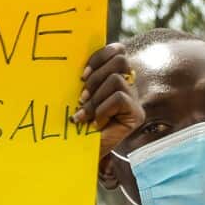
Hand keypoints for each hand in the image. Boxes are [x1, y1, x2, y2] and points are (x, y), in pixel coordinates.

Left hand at [74, 43, 144, 157]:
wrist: (79, 153)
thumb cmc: (75, 123)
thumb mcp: (77, 97)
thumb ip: (82, 79)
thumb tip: (68, 59)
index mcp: (114, 76)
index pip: (117, 51)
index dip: (99, 57)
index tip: (81, 74)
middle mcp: (128, 84)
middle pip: (120, 59)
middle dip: (96, 77)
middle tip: (81, 96)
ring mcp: (134, 99)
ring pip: (118, 78)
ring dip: (96, 96)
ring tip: (85, 112)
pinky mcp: (136, 114)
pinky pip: (119, 97)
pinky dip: (102, 109)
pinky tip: (96, 122)